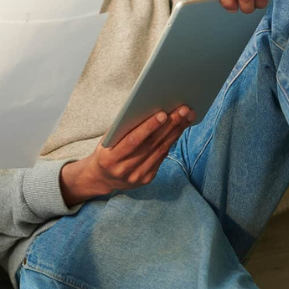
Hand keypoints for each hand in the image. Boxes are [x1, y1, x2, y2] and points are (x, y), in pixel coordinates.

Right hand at [59, 105, 194, 206]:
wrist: (102, 178)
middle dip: (170, 125)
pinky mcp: (147, 179)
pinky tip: (179, 129)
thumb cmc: (106, 151)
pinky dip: (171, 141)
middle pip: (152, 144)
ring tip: (187, 117)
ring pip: (161, 150)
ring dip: (176, 131)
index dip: (149, 127)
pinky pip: (162, 157)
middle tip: (184, 110)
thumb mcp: (107, 140)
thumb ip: (123, 129)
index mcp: (110, 158)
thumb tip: (147, 109)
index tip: (163, 114)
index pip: (133, 140)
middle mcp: (124, 169)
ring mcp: (137, 176)